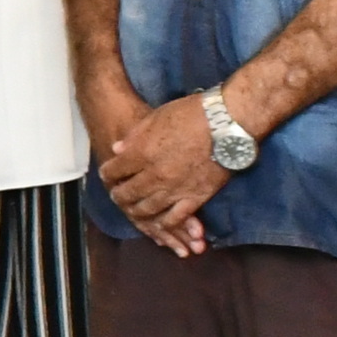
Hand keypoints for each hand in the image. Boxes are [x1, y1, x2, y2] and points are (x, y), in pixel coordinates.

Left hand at [96, 94, 225, 255]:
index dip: (108, 173)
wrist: (228, 123)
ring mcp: (175, 189)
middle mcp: (154, 176)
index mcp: (142, 153)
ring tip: (134, 209)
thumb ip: (135, 136)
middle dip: (118, 195)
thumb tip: (118, 150)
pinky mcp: (196, 198)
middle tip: (118, 194)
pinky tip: (160, 222)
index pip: (113, 171)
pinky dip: (165, 223)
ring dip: (137, 211)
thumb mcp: (157, 117)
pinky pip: (175, 218)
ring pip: (147, 210)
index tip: (109, 173)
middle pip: (127, 194)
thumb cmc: (192, 113)